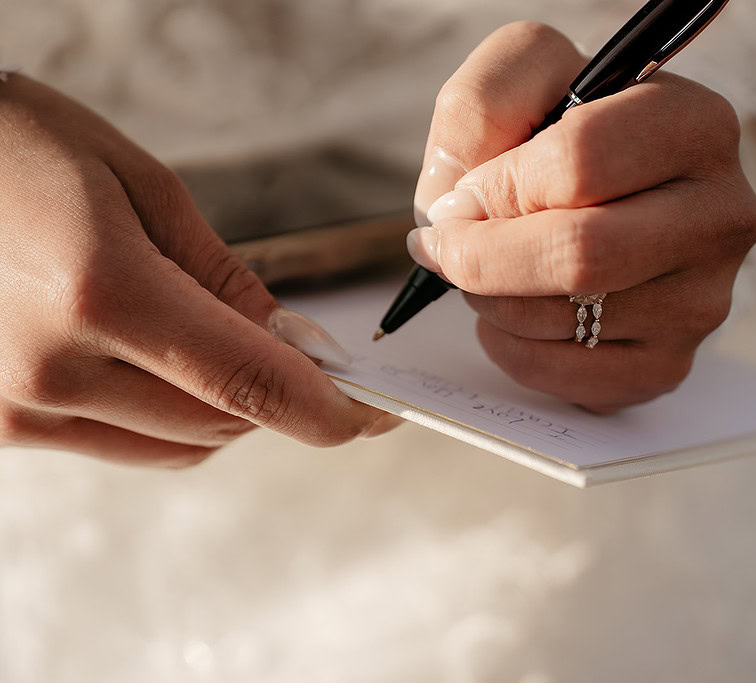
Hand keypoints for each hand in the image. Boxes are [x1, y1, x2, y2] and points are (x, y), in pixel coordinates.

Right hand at [0, 75, 398, 466]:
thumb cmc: (22, 149)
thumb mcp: (140, 185)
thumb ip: (223, 277)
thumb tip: (286, 342)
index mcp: (101, 293)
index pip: (249, 385)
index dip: (327, 411)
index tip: (374, 414)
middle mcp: (53, 369)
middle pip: (223, 423)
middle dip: (282, 397)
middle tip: (311, 358)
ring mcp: (17, 406)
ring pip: (181, 445)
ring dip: (230, 410)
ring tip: (228, 346)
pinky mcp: (0, 423)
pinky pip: (128, 445)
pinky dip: (174, 417)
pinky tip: (172, 366)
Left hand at [409, 23, 755, 412]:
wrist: (609, 196)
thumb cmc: (563, 130)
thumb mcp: (526, 74)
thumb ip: (481, 105)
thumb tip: (456, 208)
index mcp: (697, 125)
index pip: (579, 163)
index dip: (495, 186)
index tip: (462, 195)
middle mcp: (721, 217)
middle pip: (579, 255)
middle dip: (483, 257)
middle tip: (447, 246)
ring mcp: (703, 301)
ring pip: (564, 321)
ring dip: (491, 299)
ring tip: (489, 270)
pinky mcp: (669, 364)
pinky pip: (566, 376)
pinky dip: (512, 348)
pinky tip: (516, 312)